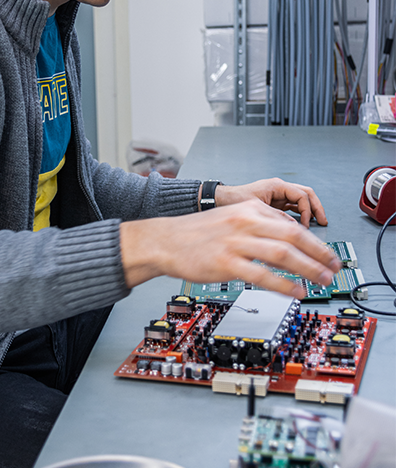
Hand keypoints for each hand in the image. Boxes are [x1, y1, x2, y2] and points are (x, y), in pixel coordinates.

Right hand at [120, 199, 339, 297]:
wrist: (166, 241)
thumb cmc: (198, 233)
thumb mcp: (231, 218)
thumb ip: (258, 224)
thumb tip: (288, 237)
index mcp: (249, 209)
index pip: (291, 224)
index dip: (315, 241)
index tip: (327, 253)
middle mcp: (245, 222)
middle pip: (294, 237)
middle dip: (319, 254)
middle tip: (334, 268)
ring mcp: (236, 243)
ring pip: (283, 255)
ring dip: (309, 269)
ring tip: (322, 280)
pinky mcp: (227, 264)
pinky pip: (263, 276)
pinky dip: (284, 285)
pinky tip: (296, 291)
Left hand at [213, 178, 326, 227]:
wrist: (219, 200)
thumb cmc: (232, 200)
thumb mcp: (255, 209)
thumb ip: (275, 217)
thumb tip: (293, 228)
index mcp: (276, 186)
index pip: (302, 195)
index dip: (308, 211)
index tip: (306, 225)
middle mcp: (279, 189)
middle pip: (307, 195)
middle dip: (316, 209)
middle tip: (323, 222)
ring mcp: (277, 196)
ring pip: (302, 202)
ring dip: (310, 213)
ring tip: (317, 225)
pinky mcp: (274, 204)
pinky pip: (293, 208)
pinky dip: (301, 217)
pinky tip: (302, 228)